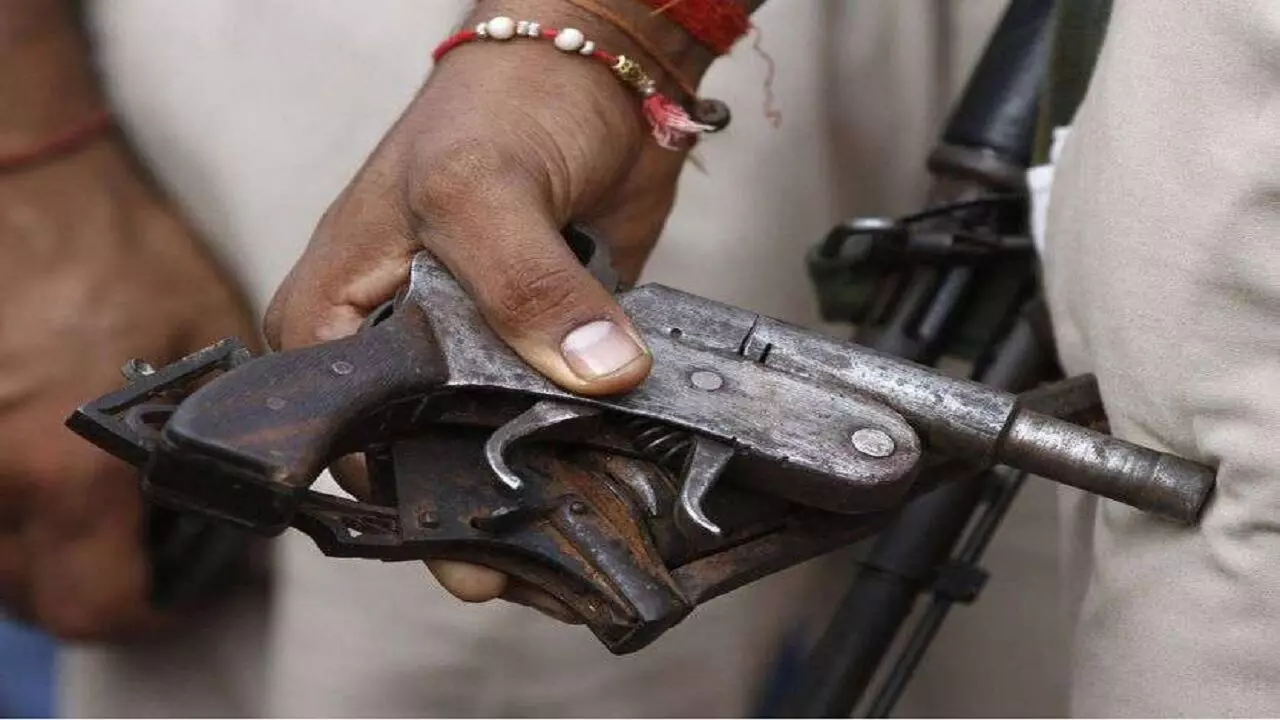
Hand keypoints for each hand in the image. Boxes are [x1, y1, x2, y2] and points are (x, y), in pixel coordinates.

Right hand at [0, 136, 259, 638]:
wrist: (25, 178)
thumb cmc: (113, 250)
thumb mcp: (210, 345)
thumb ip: (231, 427)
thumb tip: (257, 475)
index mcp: (66, 470)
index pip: (96, 606)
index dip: (147, 614)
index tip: (177, 591)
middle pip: (37, 600)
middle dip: (99, 590)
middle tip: (146, 555)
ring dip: (51, 557)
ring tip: (99, 511)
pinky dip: (15, 513)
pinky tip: (49, 474)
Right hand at [265, 1, 715, 604]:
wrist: (592, 72)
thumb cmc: (499, 102)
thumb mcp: (481, 190)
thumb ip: (524, 285)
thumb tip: (593, 373)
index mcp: (327, 322)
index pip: (348, 446)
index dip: (414, 490)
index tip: (487, 521)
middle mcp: (388, 350)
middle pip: (421, 461)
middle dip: (485, 496)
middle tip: (553, 532)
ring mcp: (463, 357)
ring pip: (492, 448)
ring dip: (544, 474)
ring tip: (592, 505)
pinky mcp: (532, 353)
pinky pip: (554, 419)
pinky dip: (585, 440)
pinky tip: (616, 463)